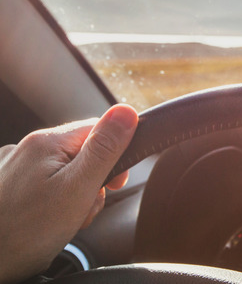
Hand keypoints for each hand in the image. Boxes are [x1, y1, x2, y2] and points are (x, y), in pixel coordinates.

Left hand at [0, 104, 137, 283]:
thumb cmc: (26, 233)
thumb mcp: (78, 189)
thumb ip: (104, 149)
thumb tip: (126, 112)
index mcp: (45, 142)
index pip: (98, 130)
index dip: (115, 156)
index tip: (115, 184)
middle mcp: (25, 149)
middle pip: (81, 154)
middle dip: (92, 183)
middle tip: (83, 210)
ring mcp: (12, 169)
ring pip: (63, 173)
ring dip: (74, 197)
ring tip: (64, 221)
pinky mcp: (6, 188)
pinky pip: (43, 186)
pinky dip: (53, 203)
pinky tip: (47, 222)